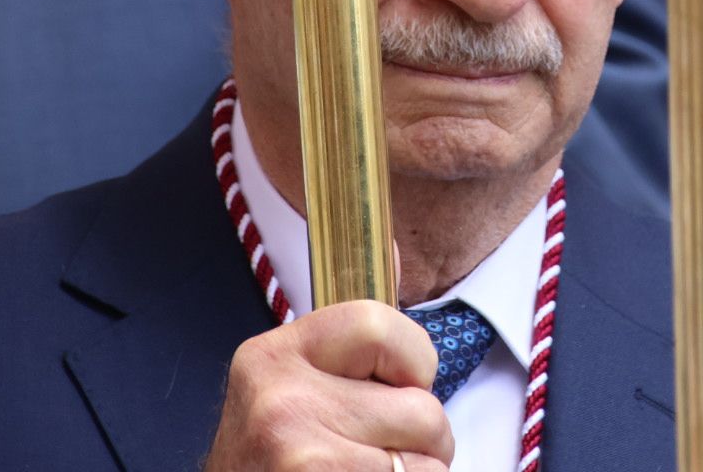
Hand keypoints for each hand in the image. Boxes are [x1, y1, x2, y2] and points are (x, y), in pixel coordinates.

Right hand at [204, 299, 451, 470]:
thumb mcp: (292, 385)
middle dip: (424, 438)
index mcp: (276, 354)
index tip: (400, 386)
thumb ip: (351, 339)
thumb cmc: (274, 457)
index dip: (414, 361)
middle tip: (384, 451)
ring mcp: (300, 455)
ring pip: (428, 460)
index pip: (379, 324)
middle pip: (422, 408)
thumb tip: (398, 251)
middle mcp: (282, 400)